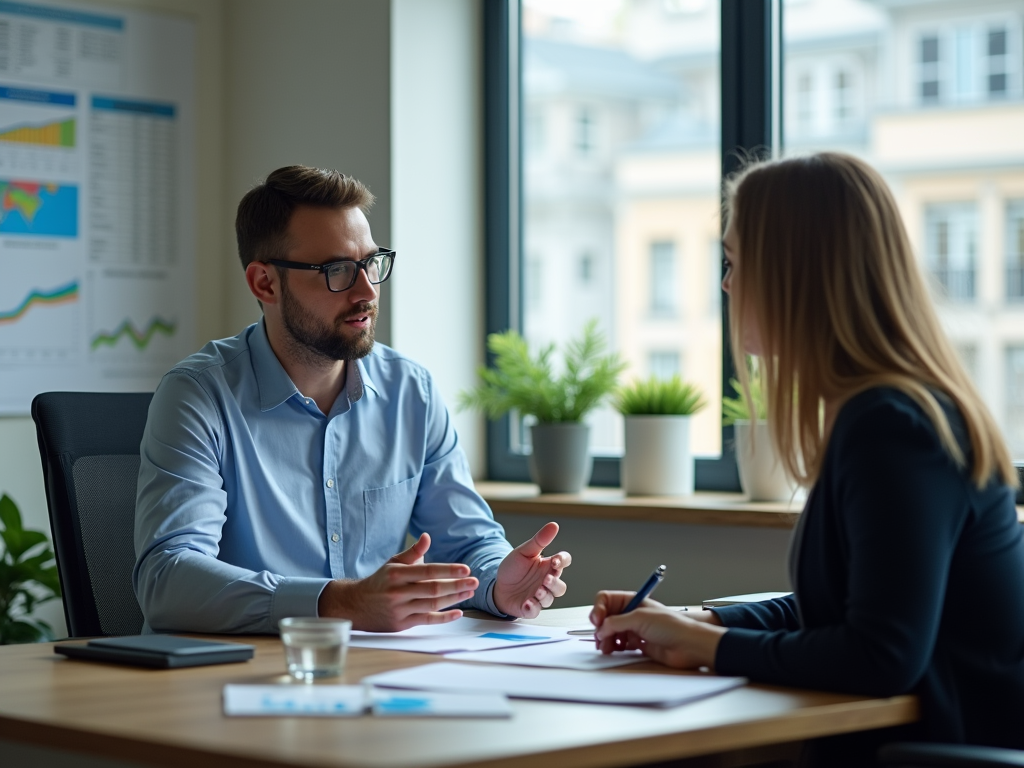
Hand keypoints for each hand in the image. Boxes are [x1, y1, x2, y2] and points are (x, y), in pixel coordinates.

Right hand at [317, 533, 478, 630]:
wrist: (356, 605)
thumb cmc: (380, 581)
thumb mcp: (393, 563)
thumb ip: (413, 552)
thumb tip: (427, 536)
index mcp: (396, 574)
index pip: (428, 571)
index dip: (448, 570)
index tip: (465, 569)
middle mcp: (398, 592)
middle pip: (433, 589)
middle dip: (456, 585)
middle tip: (474, 582)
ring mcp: (399, 610)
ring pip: (432, 605)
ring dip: (454, 599)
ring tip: (469, 592)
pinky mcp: (401, 624)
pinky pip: (427, 621)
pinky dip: (444, 617)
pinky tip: (459, 612)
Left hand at [493, 521, 569, 617]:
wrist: (496, 585)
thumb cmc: (513, 568)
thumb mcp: (524, 551)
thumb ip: (539, 540)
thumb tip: (554, 525)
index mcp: (547, 566)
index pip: (563, 562)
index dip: (562, 561)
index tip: (555, 561)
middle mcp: (546, 581)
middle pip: (560, 586)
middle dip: (555, 583)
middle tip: (546, 579)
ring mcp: (539, 596)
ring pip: (550, 598)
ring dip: (545, 595)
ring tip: (537, 591)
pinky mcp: (530, 607)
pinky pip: (536, 611)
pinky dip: (533, 608)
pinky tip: (527, 603)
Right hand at [590, 590, 726, 668]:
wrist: (688, 645)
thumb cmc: (672, 626)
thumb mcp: (640, 618)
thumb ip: (617, 622)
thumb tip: (601, 629)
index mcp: (633, 601)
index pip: (607, 600)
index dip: (599, 609)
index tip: (597, 621)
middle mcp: (632, 613)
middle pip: (606, 617)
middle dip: (601, 627)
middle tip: (601, 637)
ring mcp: (635, 629)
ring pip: (611, 632)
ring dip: (606, 639)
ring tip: (606, 647)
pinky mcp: (638, 644)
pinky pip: (620, 644)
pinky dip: (614, 647)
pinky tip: (614, 650)